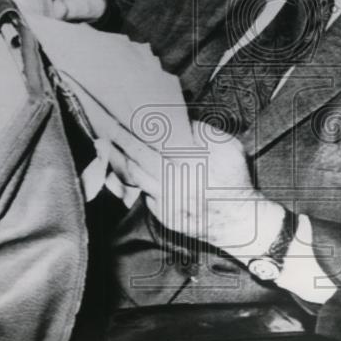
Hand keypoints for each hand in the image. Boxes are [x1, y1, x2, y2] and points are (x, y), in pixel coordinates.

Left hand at [103, 118, 284, 255]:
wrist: (240, 222)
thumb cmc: (235, 181)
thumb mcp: (227, 147)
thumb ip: (203, 131)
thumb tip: (178, 121)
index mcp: (185, 163)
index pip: (146, 143)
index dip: (127, 131)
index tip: (113, 118)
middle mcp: (170, 184)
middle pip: (133, 159)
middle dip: (115, 142)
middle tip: (100, 129)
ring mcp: (164, 202)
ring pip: (133, 178)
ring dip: (117, 160)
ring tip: (105, 144)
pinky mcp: (162, 215)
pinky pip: (141, 194)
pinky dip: (130, 180)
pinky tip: (122, 168)